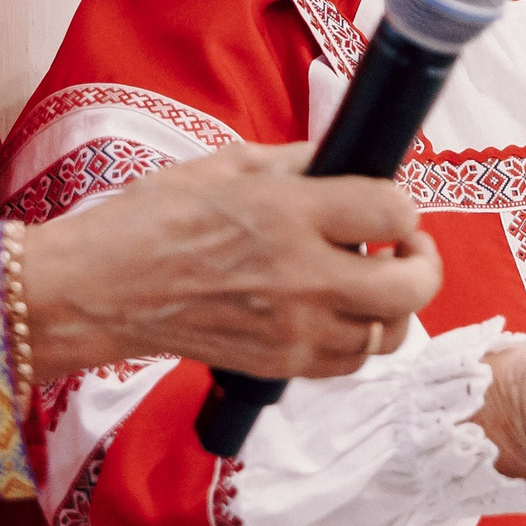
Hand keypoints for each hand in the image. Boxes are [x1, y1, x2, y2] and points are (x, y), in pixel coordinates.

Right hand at [25, 143, 441, 377]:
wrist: (103, 288)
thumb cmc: (155, 218)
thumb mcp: (228, 165)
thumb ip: (298, 163)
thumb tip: (345, 160)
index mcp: (290, 214)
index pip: (393, 211)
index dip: (402, 206)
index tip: (388, 205)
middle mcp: (302, 277)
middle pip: (411, 286)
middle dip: (422, 263)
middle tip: (407, 248)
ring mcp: (293, 331)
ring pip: (388, 334)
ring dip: (393, 307)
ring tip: (373, 282)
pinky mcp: (279, 366)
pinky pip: (349, 363)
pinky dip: (358, 339)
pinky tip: (340, 314)